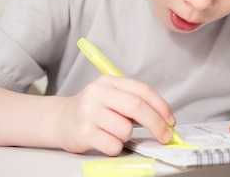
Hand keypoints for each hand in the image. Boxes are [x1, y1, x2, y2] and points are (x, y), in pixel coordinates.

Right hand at [52, 75, 175, 154]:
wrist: (59, 120)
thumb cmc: (93, 111)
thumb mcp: (111, 98)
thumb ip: (134, 102)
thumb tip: (164, 120)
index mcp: (108, 82)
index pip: (142, 90)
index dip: (161, 106)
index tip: (170, 121)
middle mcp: (97, 93)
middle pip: (137, 107)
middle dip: (156, 124)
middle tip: (165, 136)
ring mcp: (88, 112)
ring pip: (125, 129)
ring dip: (127, 137)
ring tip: (114, 133)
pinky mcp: (82, 132)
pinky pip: (113, 145)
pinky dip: (115, 147)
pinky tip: (105, 141)